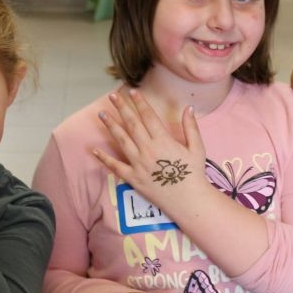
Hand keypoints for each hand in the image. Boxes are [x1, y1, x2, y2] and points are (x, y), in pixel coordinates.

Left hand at [91, 90, 207, 213]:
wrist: (189, 201)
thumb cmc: (194, 174)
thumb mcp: (197, 148)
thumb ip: (191, 127)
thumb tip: (188, 108)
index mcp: (163, 141)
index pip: (148, 116)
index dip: (140, 103)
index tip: (132, 91)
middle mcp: (148, 150)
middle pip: (132, 124)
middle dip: (121, 108)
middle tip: (112, 96)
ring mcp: (138, 164)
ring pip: (121, 141)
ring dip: (111, 126)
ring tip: (102, 114)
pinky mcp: (133, 178)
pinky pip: (116, 167)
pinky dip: (104, 158)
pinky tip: (94, 150)